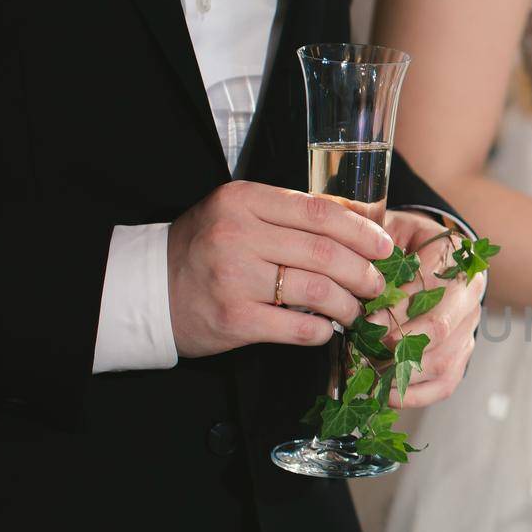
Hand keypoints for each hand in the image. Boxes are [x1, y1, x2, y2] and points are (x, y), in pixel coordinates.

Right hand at [167, 181, 392, 357]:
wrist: (148, 291)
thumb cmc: (203, 250)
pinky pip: (300, 326)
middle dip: (363, 272)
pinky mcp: (235, 318)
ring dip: (348, 304)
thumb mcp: (238, 215)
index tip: (384, 246)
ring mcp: (234, 277)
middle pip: (325, 253)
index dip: (361, 231)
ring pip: (318, 290)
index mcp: (242, 201)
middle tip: (376, 284)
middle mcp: (238, 235)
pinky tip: (327, 328)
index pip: (319, 212)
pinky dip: (323, 330)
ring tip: (354, 310)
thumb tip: (356, 220)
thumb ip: (289, 214)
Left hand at [375, 210, 483, 407]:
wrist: (433, 251)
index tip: (363, 322)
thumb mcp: (389, 226)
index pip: (430, 288)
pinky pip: (446, 382)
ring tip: (364, 371)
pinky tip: (387, 393)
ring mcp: (469, 325)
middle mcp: (469, 292)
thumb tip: (344, 257)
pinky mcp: (463, 351)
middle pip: (439, 329)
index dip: (395, 309)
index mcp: (455, 255)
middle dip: (395, 344)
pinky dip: (417, 394)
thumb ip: (370, 236)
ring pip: (443, 360)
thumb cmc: (404, 240)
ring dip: (401, 372)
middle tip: (359, 350)